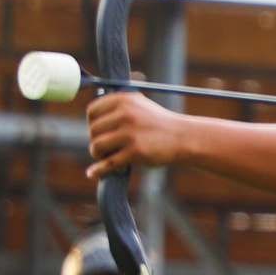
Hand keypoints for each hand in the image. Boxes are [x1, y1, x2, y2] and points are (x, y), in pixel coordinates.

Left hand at [84, 90, 198, 179]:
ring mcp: (130, 133)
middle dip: (97, 140)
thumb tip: (91, 119)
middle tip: (108, 146)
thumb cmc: (158, 123)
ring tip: (107, 156)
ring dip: (99, 154)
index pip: (92, 111)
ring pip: (97, 146)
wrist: (184, 138)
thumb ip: (117, 108)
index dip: (92, 122)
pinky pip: (109, 163)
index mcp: (124, 100)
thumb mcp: (139, 106)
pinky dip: (99, 170)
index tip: (101, 130)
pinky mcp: (136, 152)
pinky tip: (93, 174)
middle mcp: (126, 114)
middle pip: (93, 130)